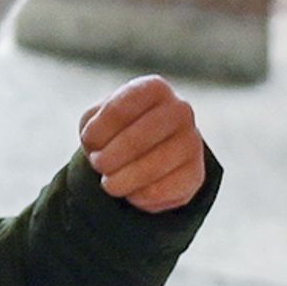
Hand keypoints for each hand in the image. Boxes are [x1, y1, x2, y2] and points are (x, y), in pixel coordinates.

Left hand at [81, 75, 207, 211]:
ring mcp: (193, 141)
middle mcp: (179, 110)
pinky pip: (163, 191)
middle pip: (138, 139)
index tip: (89, 142)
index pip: (119, 109)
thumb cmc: (117, 130)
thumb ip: (92, 126)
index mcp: (154, 88)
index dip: (97, 132)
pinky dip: (139, 196)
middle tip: (98, 166)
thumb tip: (102, 150)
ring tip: (110, 183)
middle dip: (109, 158)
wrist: (147, 152)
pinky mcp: (196, 174)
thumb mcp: (96, 120)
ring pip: (153, 168)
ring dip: (122, 181)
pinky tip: (133, 192)